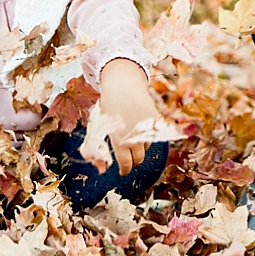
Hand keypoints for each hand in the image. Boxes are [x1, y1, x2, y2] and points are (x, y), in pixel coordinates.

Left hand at [97, 58, 162, 175]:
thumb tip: (100, 167)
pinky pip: (154, 134)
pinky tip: (139, 126)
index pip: (126, 164)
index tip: (123, 171)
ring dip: (140, 145)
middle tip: (129, 157)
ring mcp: (147, 129)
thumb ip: (98, 147)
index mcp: (119, 141)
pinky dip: (148, 134)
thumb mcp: (99, 126)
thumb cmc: (108, 105)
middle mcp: (135, 137)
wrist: (123, 85)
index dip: (125, 169)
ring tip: (131, 135)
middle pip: (139, 158)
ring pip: (146, 146)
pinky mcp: (156, 120)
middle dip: (133, 160)